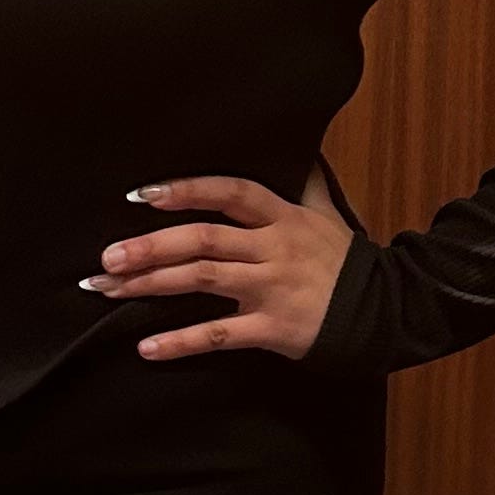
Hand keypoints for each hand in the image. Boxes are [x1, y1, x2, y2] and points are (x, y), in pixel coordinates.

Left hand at [80, 164, 356, 361]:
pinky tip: (147, 346)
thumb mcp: (327, 215)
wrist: (386, 312)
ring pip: (203, 279)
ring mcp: (272, 288)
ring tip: (110, 289)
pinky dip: (181, 342)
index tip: (142, 194)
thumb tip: (299, 148)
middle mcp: (273, 248)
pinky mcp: (273, 328)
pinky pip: (219, 335)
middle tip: (107, 257)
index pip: (230, 193)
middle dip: (151, 245)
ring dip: (152, 283)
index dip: (186, 190)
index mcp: (282, 217)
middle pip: (204, 239)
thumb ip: (305, 183)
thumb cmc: (346, 263)